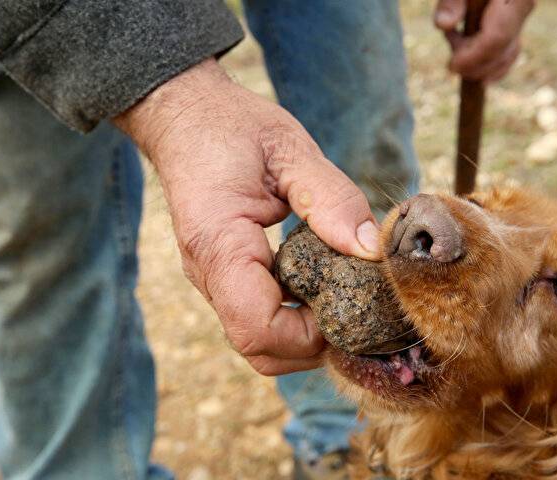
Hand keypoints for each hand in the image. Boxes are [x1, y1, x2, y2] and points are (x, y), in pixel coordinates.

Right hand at [114, 59, 379, 374]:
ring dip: (303, 336)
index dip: (310, 335)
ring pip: (257, 340)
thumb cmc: (232, 128)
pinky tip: (322, 285)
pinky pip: (256, 315)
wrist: (184, 115)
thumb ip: (332, 199)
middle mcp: (208, 273)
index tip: (350, 303)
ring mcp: (211, 278)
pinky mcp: (223, 275)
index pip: (258, 327)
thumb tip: (372, 251)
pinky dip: (292, 317)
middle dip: (313, 346)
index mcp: (220, 245)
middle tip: (356, 312)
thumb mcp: (289, 150)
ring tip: (343, 299)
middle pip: (258, 348)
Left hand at [434, 0, 534, 81]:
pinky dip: (491, 65)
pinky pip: (509, 51)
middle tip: (449, 57)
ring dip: (478, 64)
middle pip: (502, 50)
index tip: (451, 66)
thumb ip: (450, 1)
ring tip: (454, 45)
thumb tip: (444, 25)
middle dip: (474, 63)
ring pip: (507, 54)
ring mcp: (522, 16)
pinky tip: (469, 66)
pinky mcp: (516, 23)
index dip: (474, 57)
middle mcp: (524, 6)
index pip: (496, 38)